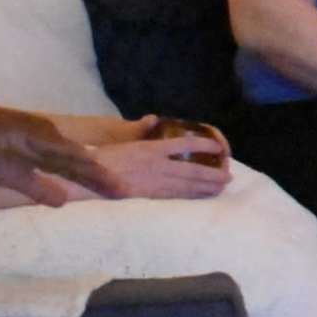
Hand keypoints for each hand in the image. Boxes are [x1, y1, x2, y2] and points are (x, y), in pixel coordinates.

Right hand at [0, 102, 113, 206]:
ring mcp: (42, 135)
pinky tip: (90, 161)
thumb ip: (39, 189)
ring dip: (96, 171)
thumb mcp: (16, 179)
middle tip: (129, 193)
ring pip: (75, 157)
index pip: (78, 171)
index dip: (98, 183)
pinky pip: (55, 147)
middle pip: (82, 165)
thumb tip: (64, 203)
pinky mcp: (30, 132)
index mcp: (46, 154)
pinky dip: (73, 155)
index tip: (119, 195)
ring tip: (117, 185)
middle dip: (105, 180)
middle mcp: (50, 143)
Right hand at [82, 129, 230, 200]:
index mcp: (151, 148)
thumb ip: (143, 132)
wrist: (88, 176)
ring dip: (207, 187)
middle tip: (229, 177)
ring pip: (187, 186)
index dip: (204, 145)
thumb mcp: (126, 141)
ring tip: (222, 188)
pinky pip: (175, 197)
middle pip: (192, 170)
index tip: (218, 148)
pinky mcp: (149, 196)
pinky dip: (191, 197)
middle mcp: (157, 165)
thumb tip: (153, 119)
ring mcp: (154, 182)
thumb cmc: (104, 157)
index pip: (185, 144)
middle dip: (212, 174)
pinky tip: (202, 198)